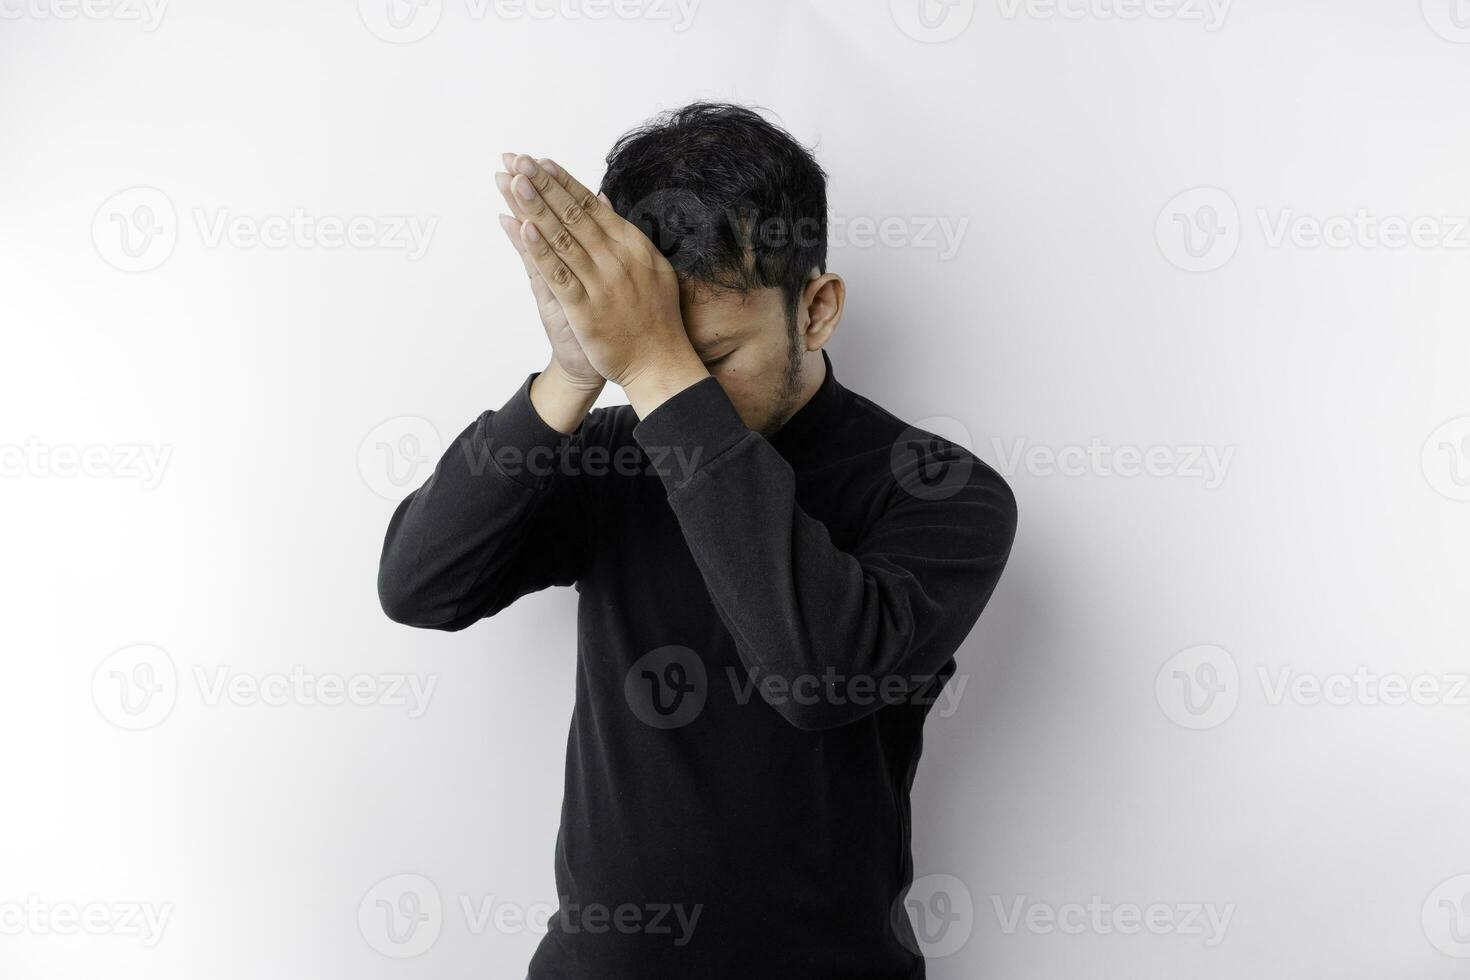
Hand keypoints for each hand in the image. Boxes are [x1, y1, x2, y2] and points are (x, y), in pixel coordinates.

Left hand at [503, 153, 709, 414]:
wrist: (660, 364)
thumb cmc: (654, 318)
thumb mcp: (649, 267)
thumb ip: (623, 233)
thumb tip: (602, 199)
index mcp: (633, 245)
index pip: (591, 206)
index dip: (563, 182)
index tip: (540, 161)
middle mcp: (618, 259)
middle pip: (573, 214)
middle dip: (543, 184)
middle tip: (518, 158)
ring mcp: (602, 283)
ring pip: (563, 237)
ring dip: (536, 207)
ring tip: (514, 180)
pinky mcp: (587, 310)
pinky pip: (560, 275)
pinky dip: (541, 251)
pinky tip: (524, 228)